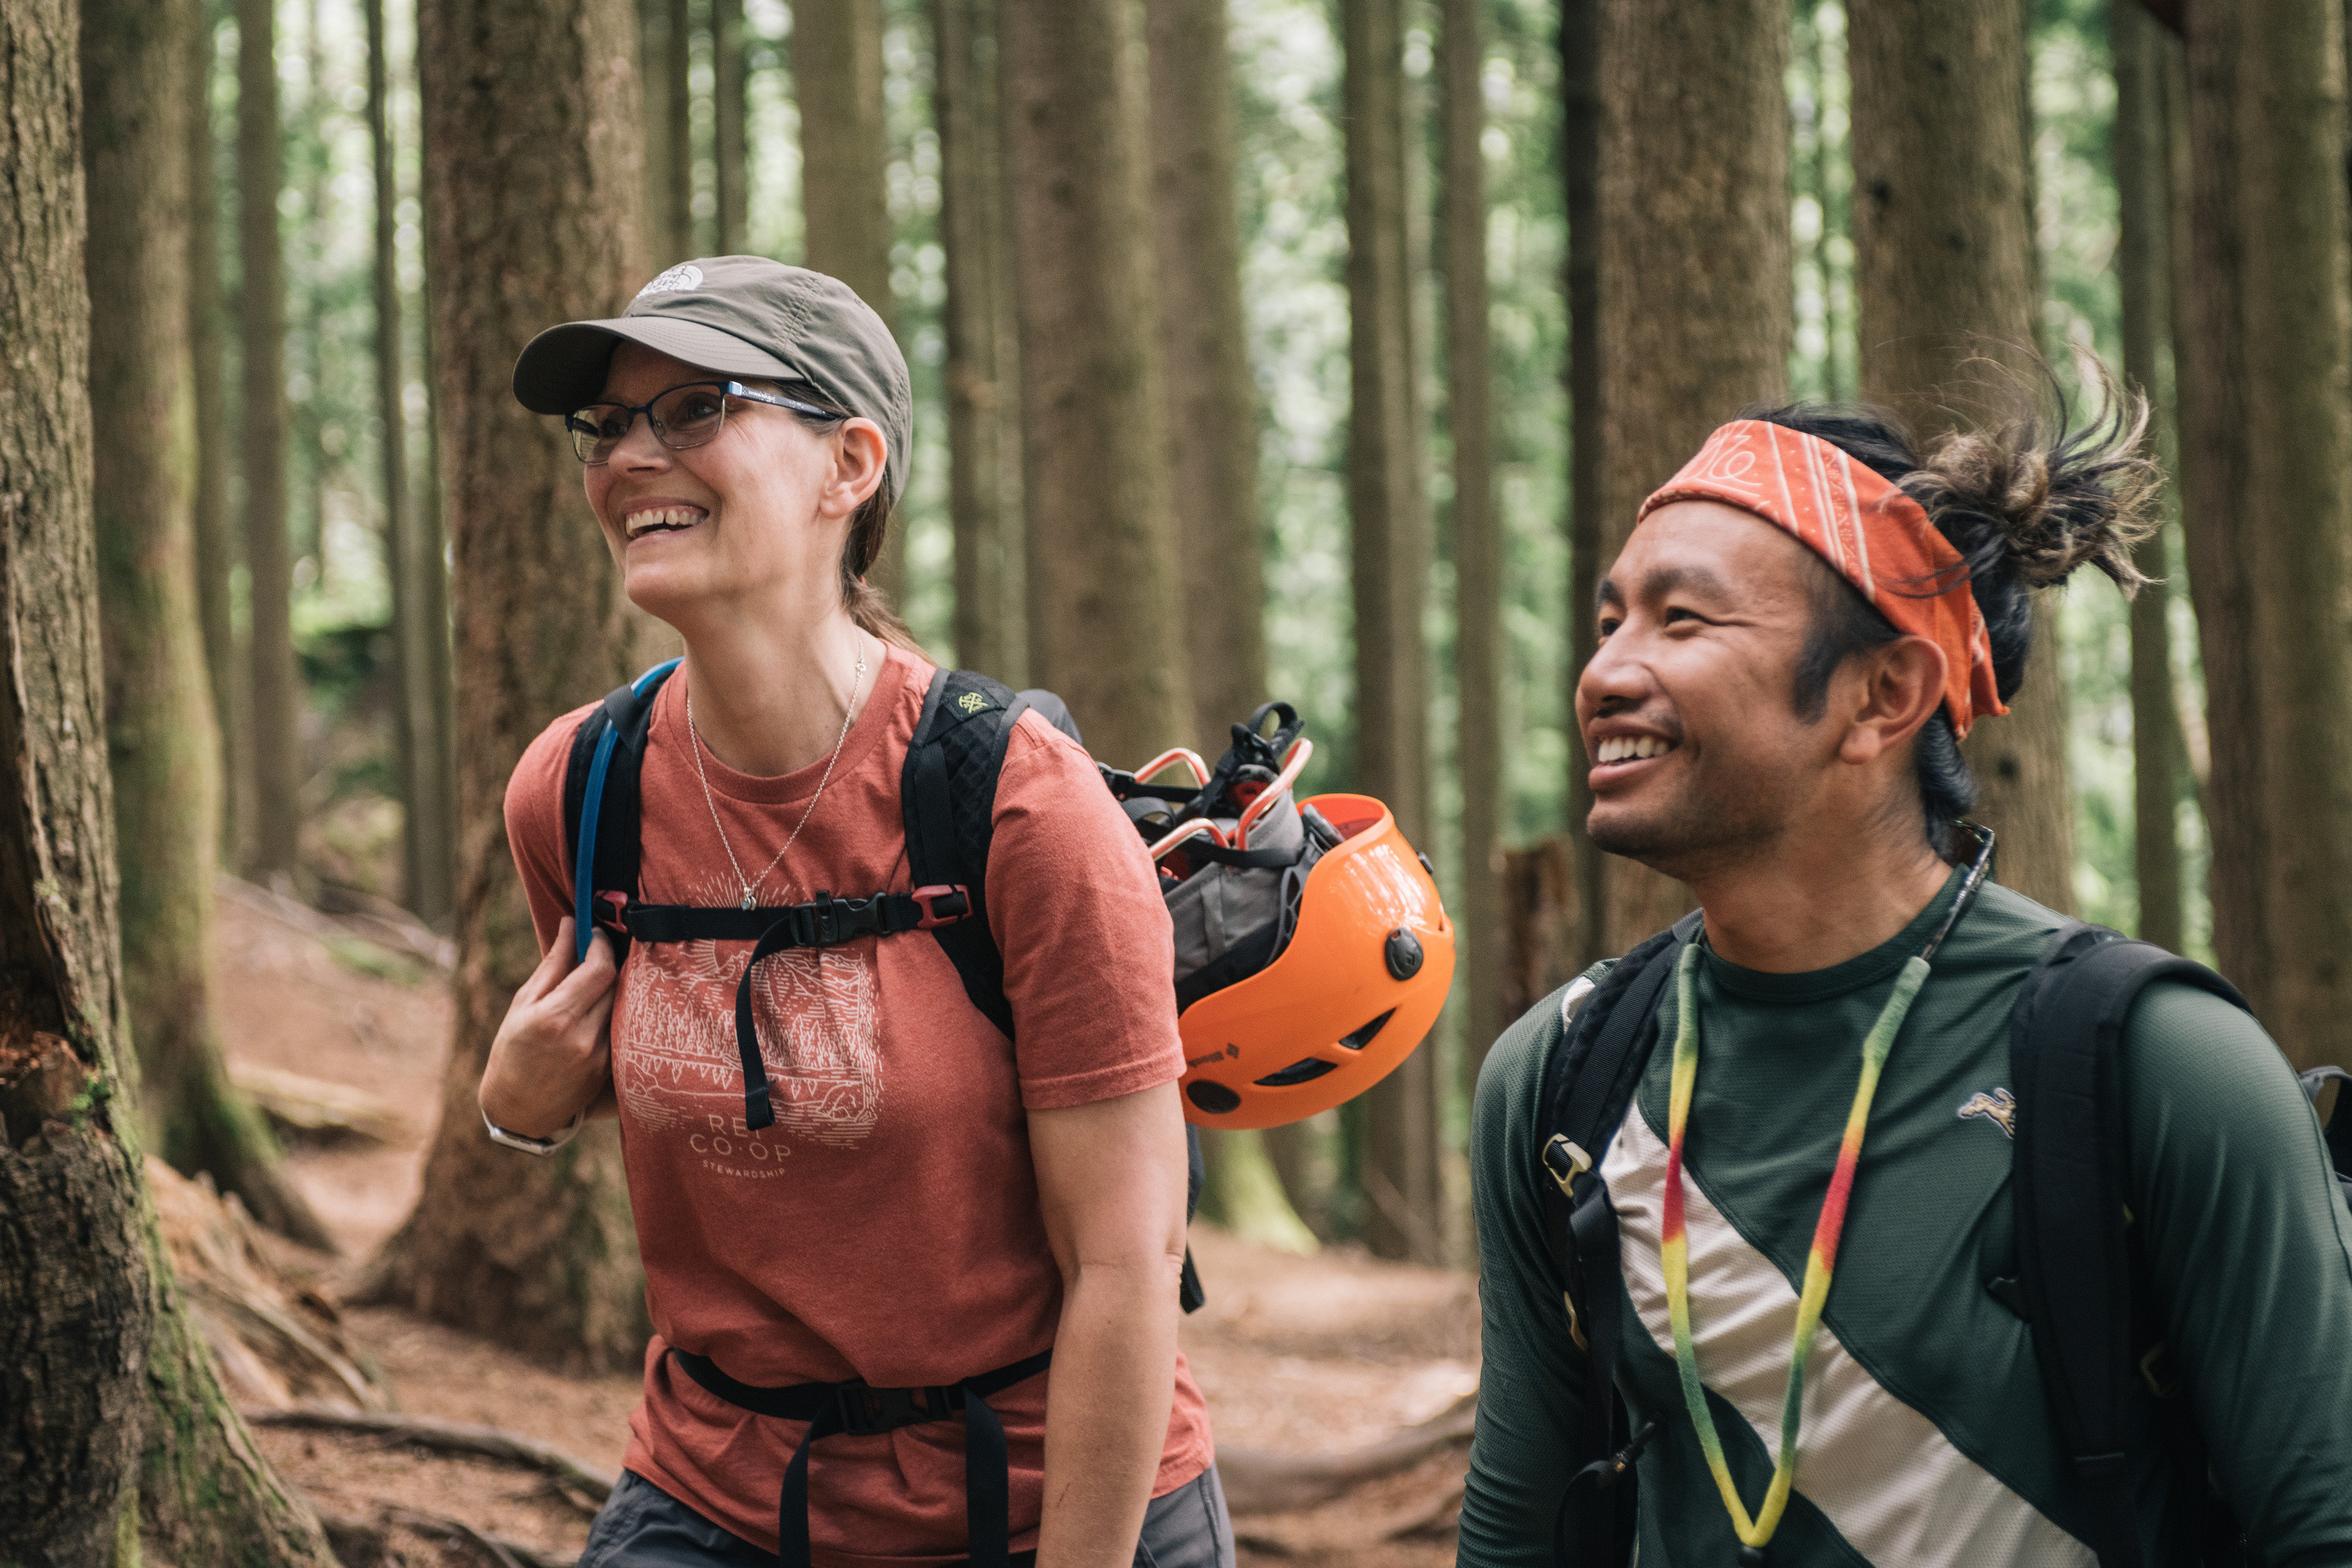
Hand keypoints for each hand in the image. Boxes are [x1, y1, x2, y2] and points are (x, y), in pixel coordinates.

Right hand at [479, 917, 618, 1136]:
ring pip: (622, 1003)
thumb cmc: (512, 1053)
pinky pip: (621, 1026)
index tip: (595, 934)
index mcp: (556, 1017)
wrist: (520, 1110)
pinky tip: (599, 1010)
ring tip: (595, 982)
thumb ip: (552, 964)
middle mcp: (584, 1037)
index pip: (600, 969)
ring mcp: (601, 1055)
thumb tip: (571, 925)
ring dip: (614, 986)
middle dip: (609, 961)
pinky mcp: (611, 1066)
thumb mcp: (523, 1004)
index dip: (602, 944)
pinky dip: (614, 1011)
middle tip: (597, 952)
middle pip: (617, 983)